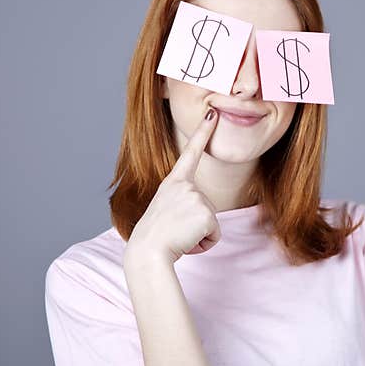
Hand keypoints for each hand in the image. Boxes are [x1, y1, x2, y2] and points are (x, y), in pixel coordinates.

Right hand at [124, 107, 221, 266]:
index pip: (190, 153)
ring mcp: (197, 198)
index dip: (203, 132)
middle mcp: (185, 185)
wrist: (148, 251)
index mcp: (173, 182)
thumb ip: (182, 204)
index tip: (213, 113)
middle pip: (207, 207)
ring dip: (199, 234)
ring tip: (180, 235)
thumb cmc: (155, 237)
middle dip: (196, 224)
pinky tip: (187, 241)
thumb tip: (198, 214)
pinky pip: (216, 234)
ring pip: (212, 222)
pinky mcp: (206, 214)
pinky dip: (205, 244)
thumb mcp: (166, 211)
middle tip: (175, 230)